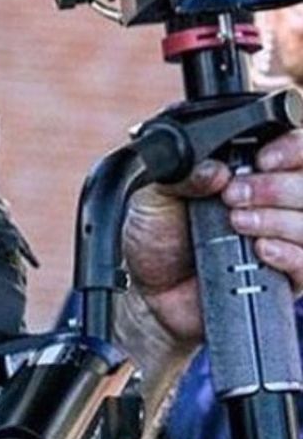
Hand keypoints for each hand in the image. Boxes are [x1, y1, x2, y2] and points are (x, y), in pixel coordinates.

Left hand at [122, 129, 302, 345]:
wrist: (149, 289)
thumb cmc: (154, 233)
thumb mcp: (154, 194)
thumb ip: (182, 174)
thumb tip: (216, 171)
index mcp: (248, 170)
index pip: (295, 150)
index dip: (289, 149)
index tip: (262, 159)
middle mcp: (273, 203)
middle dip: (275, 187)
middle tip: (234, 196)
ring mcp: (282, 239)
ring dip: (277, 219)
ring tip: (237, 223)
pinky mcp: (284, 278)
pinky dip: (289, 254)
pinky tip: (261, 249)